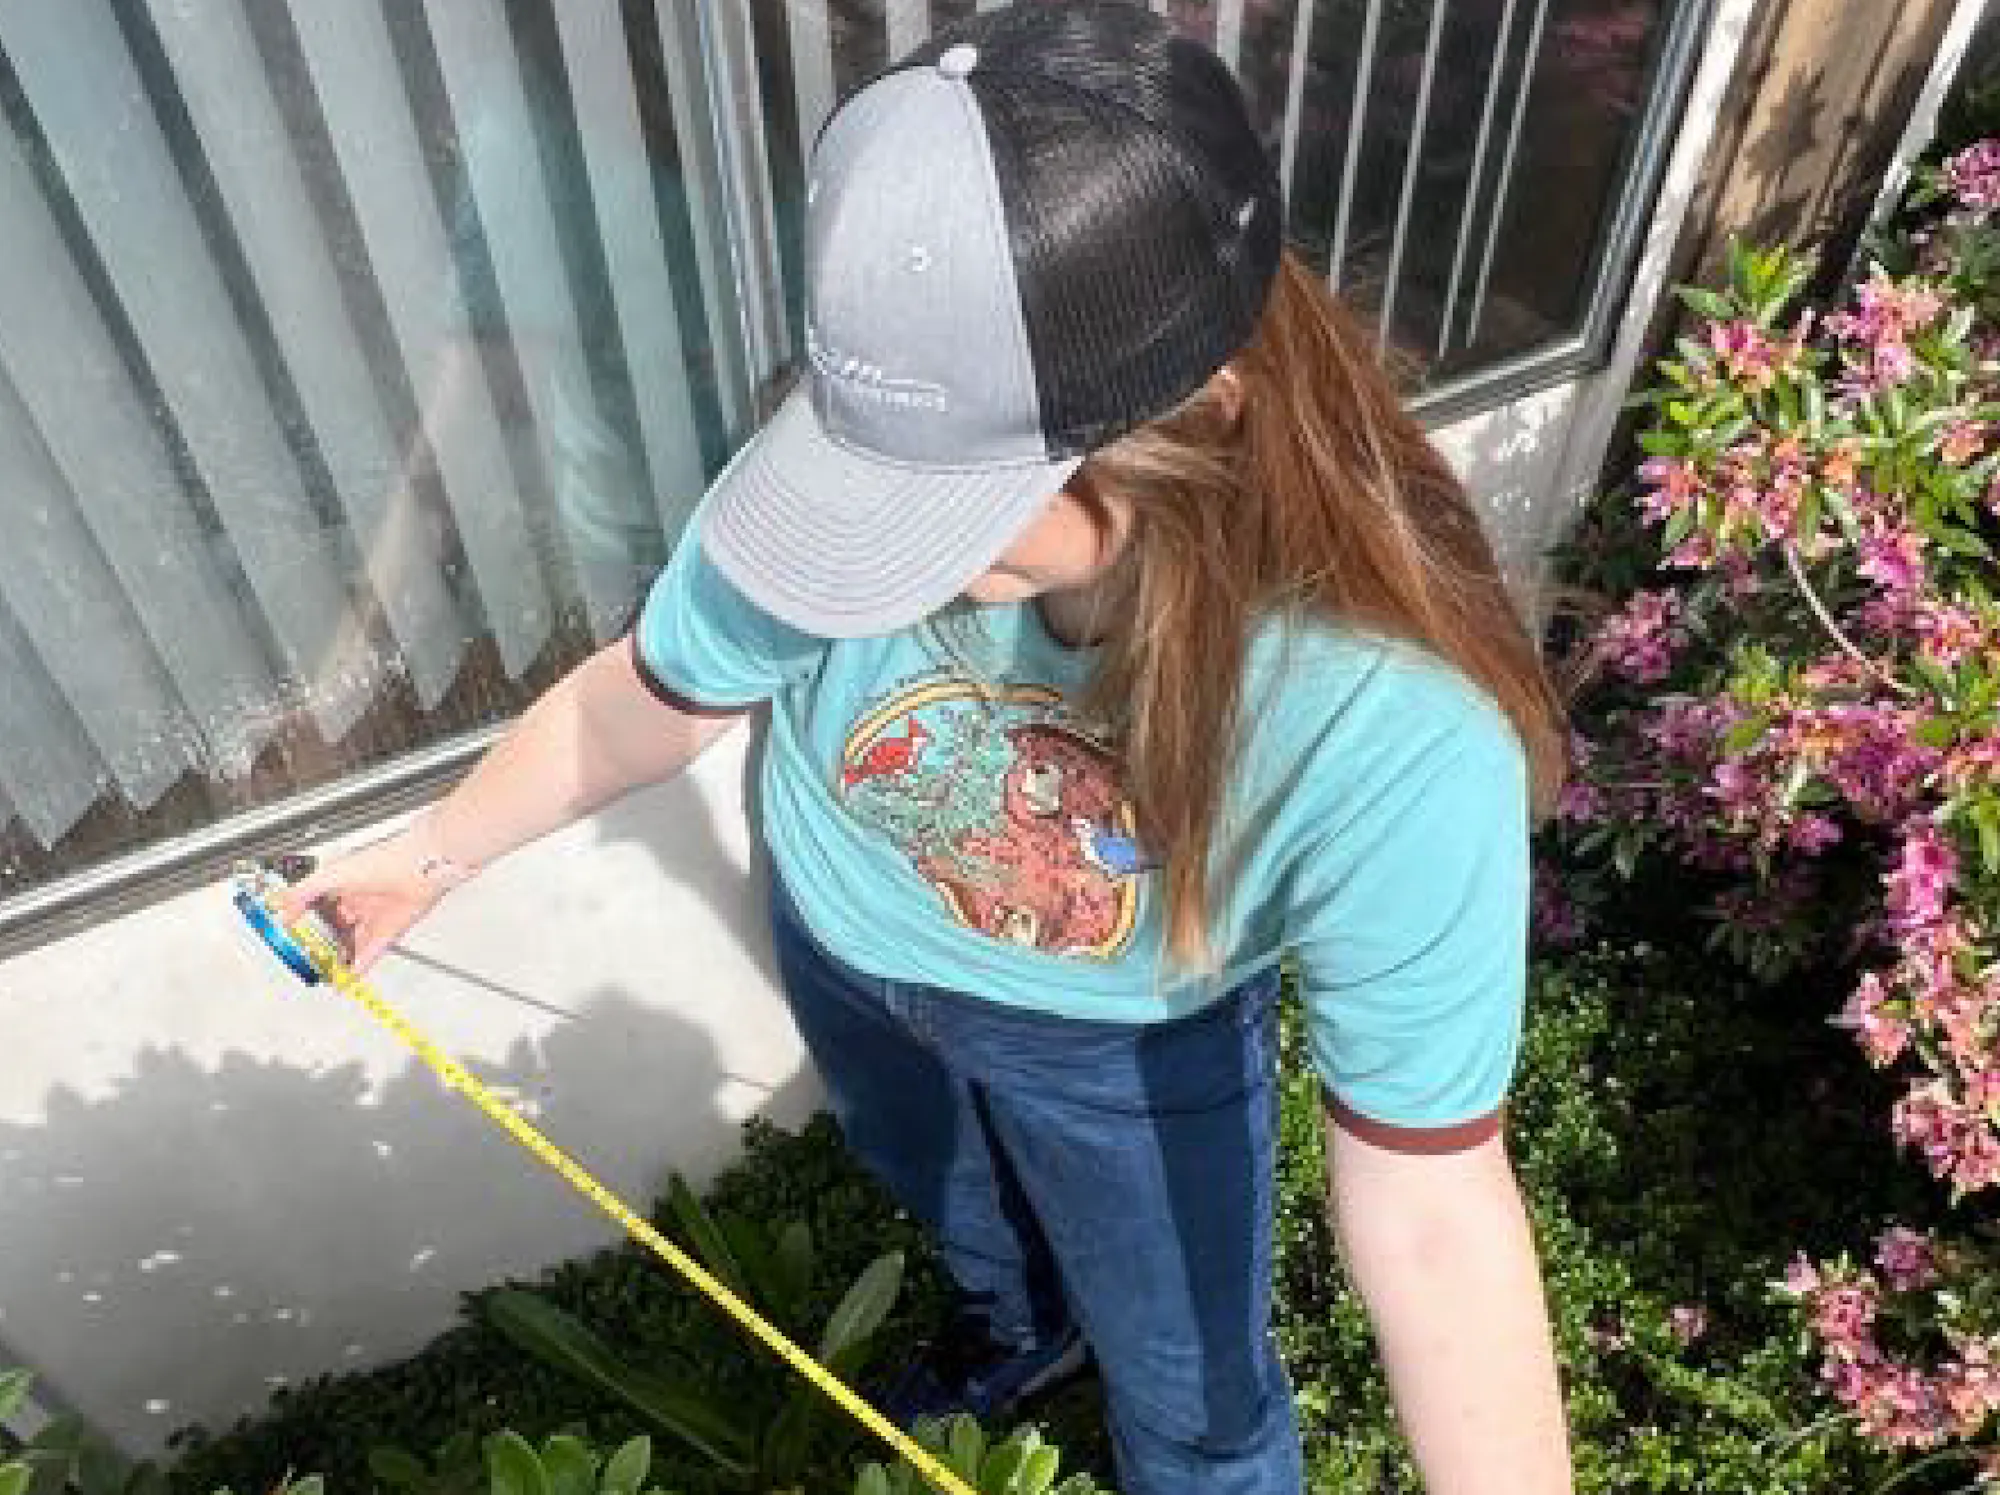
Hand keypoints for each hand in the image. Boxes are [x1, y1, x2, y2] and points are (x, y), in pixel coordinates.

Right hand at [269, 826, 461, 972]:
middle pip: (336, 926)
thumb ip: (303, 891)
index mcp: (344, 882)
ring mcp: (376, 915)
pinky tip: (348, 976)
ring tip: (325, 972)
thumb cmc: (383, 861)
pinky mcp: (392, 929)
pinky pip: (372, 952)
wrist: (420, 868)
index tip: (290, 932)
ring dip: (340, 957)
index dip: (303, 918)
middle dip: (322, 942)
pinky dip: (360, 965)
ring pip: (353, 941)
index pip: (317, 903)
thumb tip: (281, 905)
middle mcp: (360, 899)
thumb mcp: (331, 875)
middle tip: (308, 957)